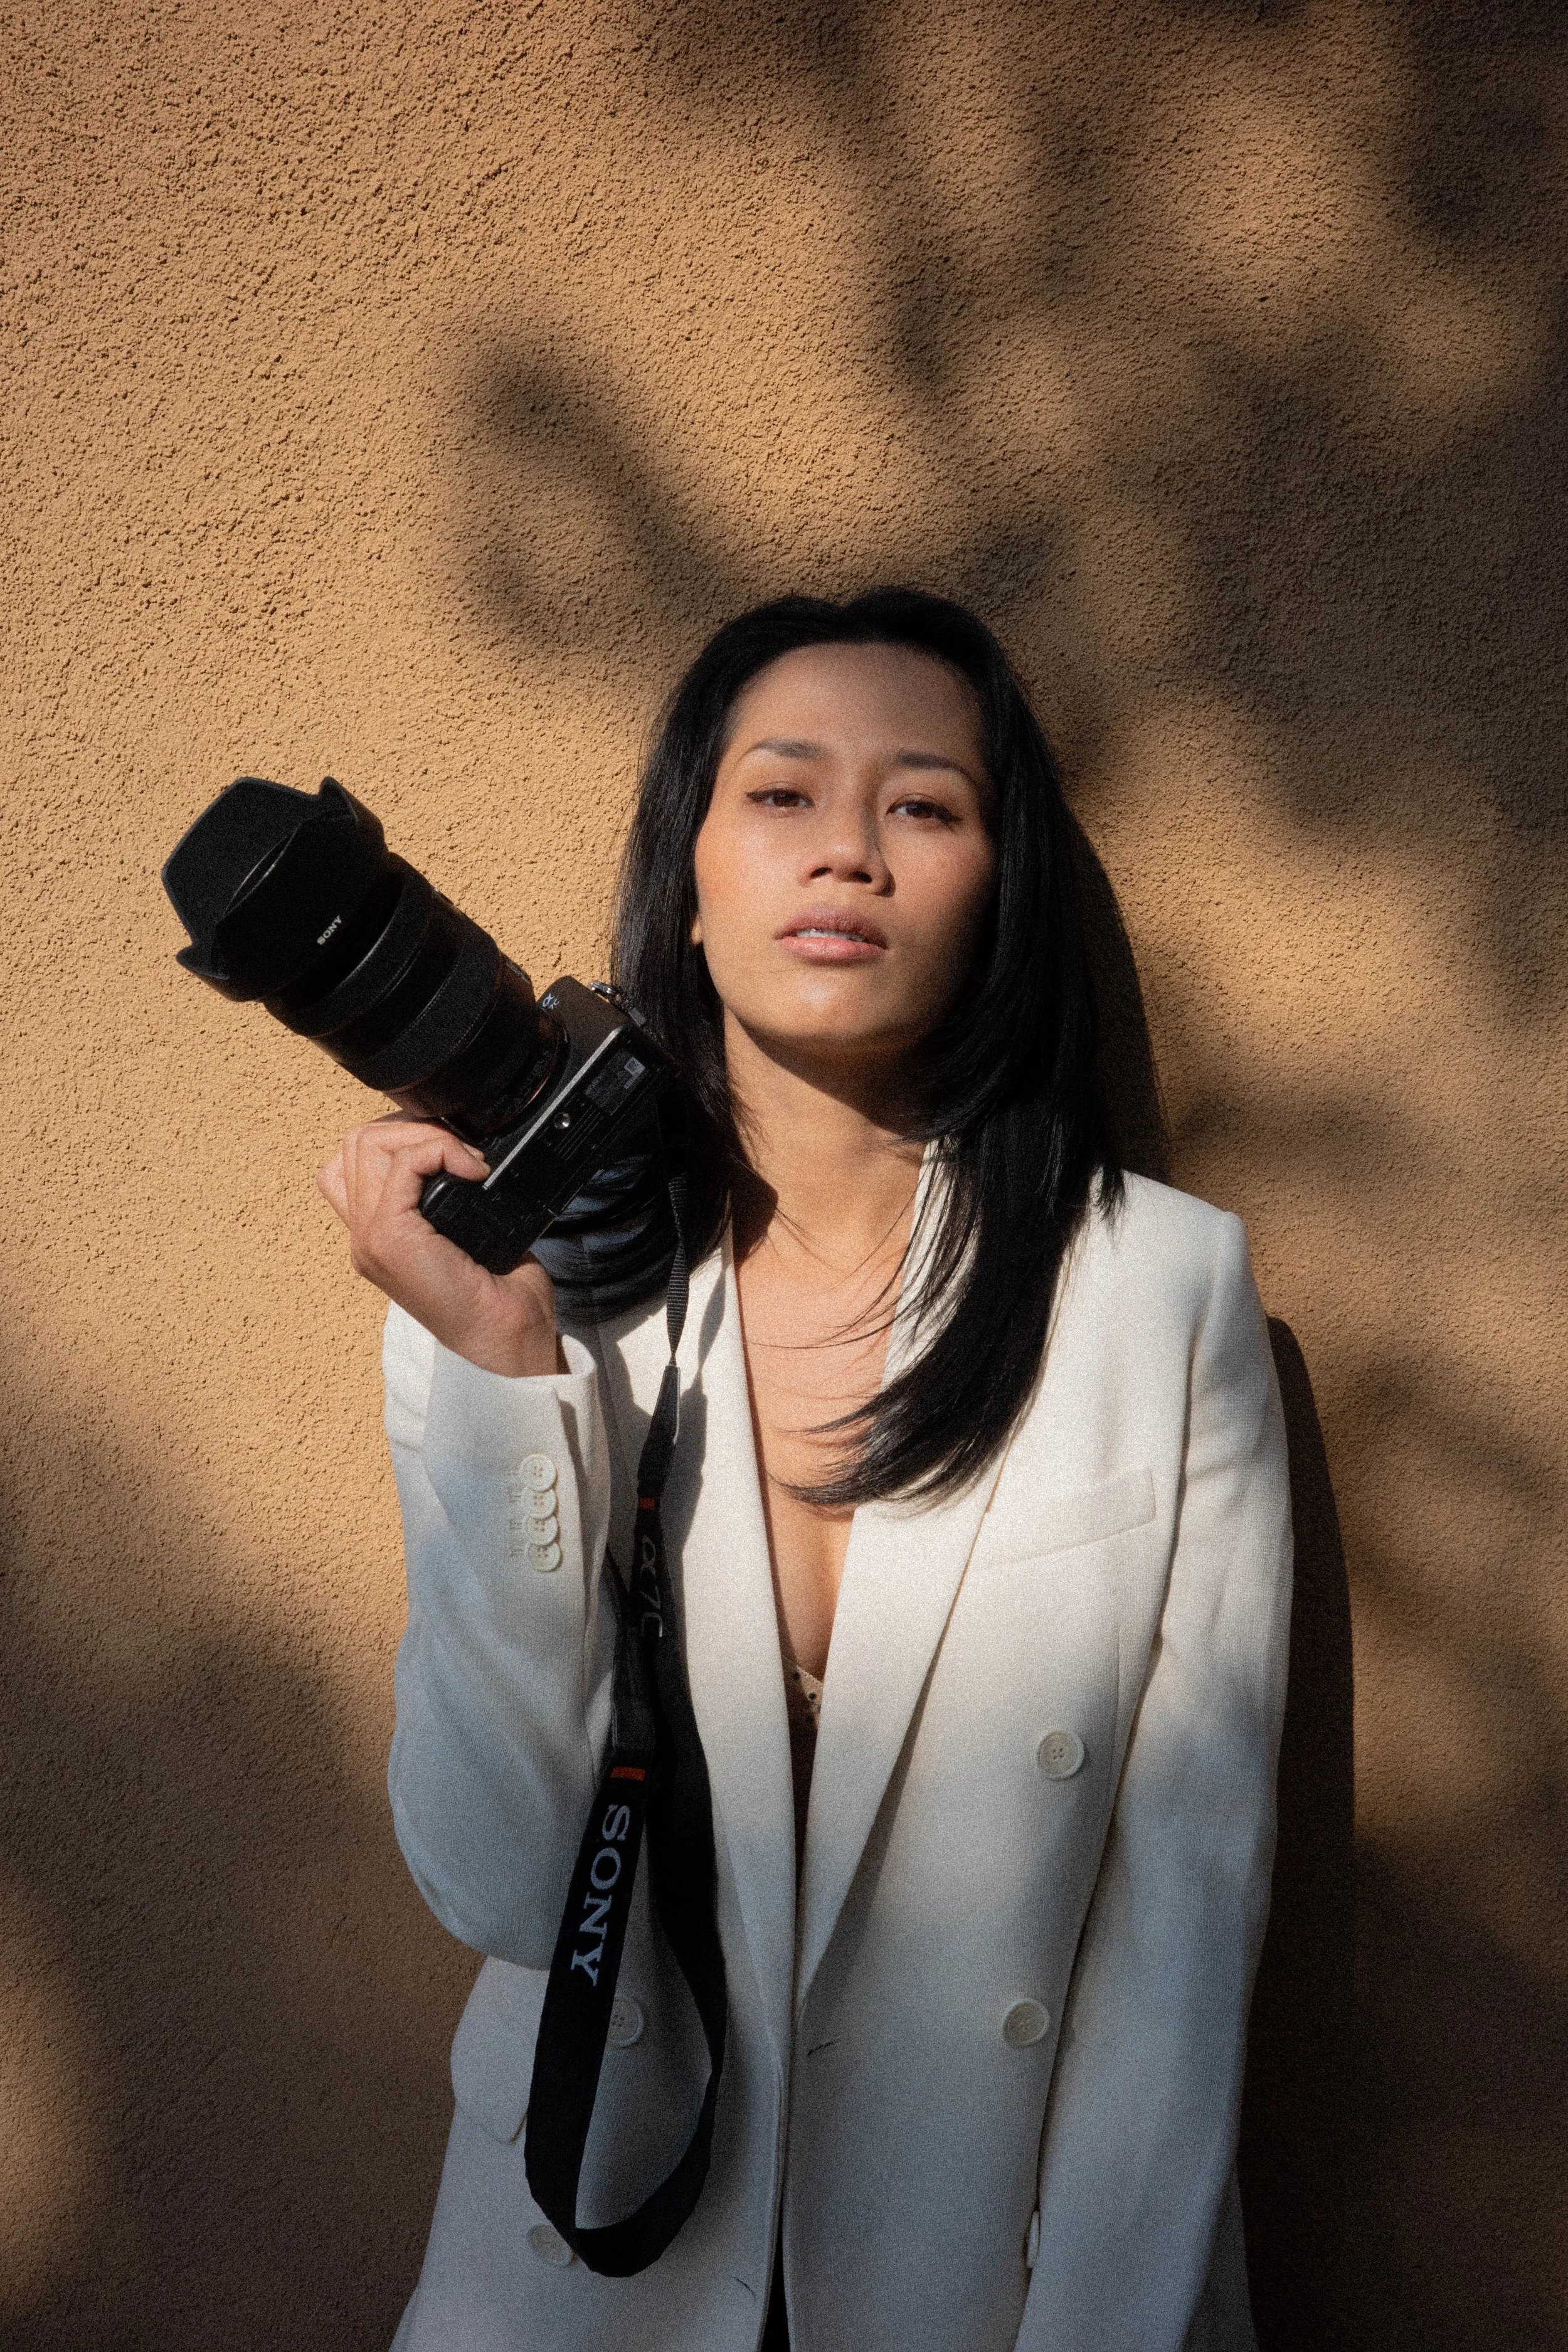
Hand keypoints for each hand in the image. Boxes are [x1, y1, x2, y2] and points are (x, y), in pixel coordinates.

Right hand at [318, 1117, 560, 1376]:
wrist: (508, 1343)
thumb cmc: (500, 1301)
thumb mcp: (471, 1237)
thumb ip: (452, 1198)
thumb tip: (471, 1156)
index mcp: (379, 1236)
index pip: (357, 1161)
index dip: (402, 1139)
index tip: (453, 1150)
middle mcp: (365, 1237)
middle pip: (356, 1143)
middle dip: (411, 1128)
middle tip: (458, 1150)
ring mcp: (371, 1239)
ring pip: (366, 1144)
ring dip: (422, 1136)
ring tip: (463, 1160)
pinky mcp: (390, 1239)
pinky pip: (402, 1164)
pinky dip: (440, 1151)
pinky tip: (473, 1171)